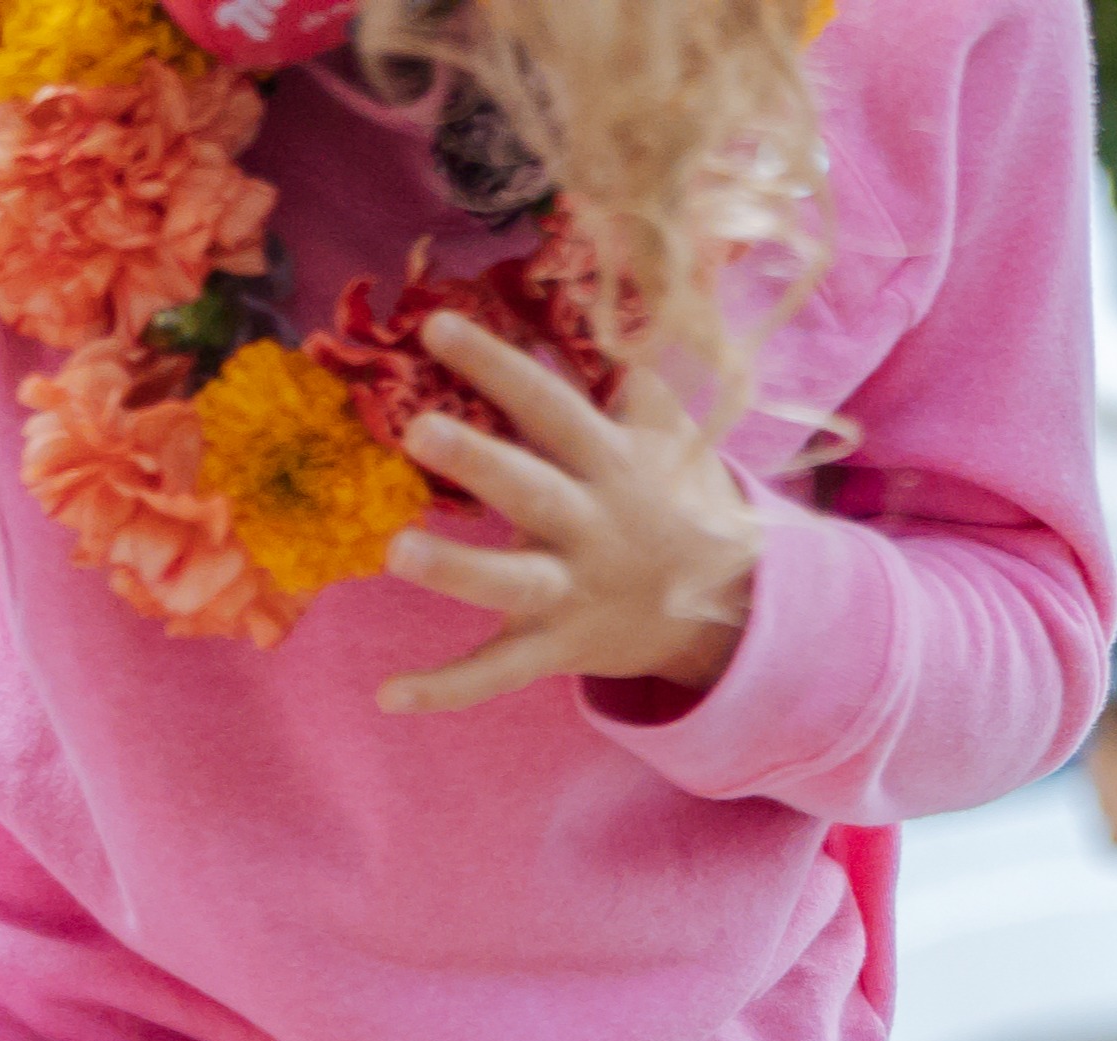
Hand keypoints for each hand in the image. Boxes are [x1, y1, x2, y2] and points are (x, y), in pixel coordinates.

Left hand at [385, 315, 764, 710]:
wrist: (730, 607)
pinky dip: (445, 689)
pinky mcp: (559, 647)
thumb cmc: (675, 497)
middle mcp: (590, 525)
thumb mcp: (667, 427)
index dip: (495, 365)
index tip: (434, 324)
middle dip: (479, 463)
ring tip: (395, 550)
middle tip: (418, 429)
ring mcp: (574, 591)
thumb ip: (627, 362)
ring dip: (456, 570)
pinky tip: (386, 695)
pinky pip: (497, 673)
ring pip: (512, 584)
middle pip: (533, 490)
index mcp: (609, 463)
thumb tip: (628, 268)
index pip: (548, 405)